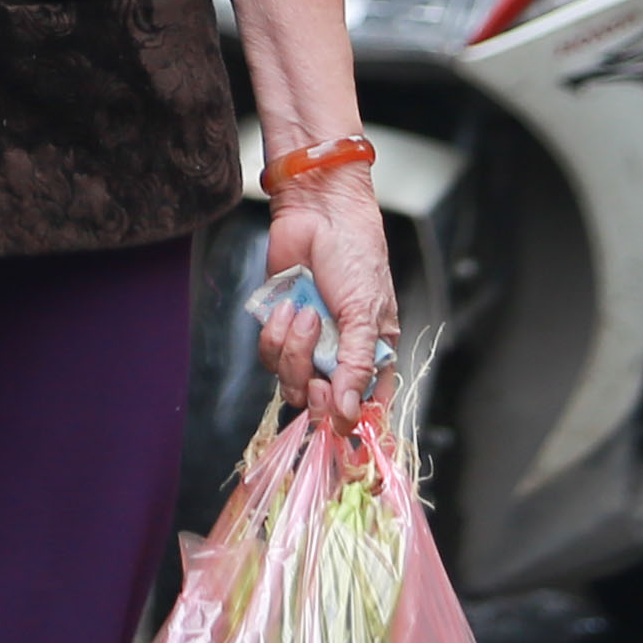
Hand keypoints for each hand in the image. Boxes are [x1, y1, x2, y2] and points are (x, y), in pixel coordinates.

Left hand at [257, 166, 393, 431]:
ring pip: (290, 383)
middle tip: (317, 376)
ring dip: (294, 351)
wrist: (318, 214)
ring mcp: (308, 343)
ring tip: (305, 314)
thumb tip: (350, 413)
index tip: (341, 429)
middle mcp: (339, 355)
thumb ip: (357, 366)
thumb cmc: (355, 256)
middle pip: (321, 405)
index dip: (352, 424)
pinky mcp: (280, 329)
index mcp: (373, 354)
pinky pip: (269, 355)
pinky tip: (288, 305)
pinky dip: (276, 332)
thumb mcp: (366, 313)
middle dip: (314, 393)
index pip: (366, 406)